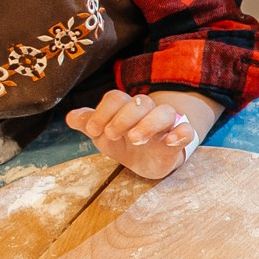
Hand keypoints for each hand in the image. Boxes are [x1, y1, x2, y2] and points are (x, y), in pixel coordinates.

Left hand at [65, 90, 204, 180]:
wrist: (146, 160)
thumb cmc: (123, 142)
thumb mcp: (102, 134)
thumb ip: (87, 123)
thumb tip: (70, 117)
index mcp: (126, 107)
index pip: (115, 98)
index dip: (102, 112)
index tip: (92, 131)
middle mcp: (147, 111)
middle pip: (140, 102)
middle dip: (123, 118)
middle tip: (112, 136)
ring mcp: (166, 125)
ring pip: (165, 112)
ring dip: (148, 124)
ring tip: (135, 139)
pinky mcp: (179, 139)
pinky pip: (188, 131)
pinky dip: (181, 133)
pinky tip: (169, 141)